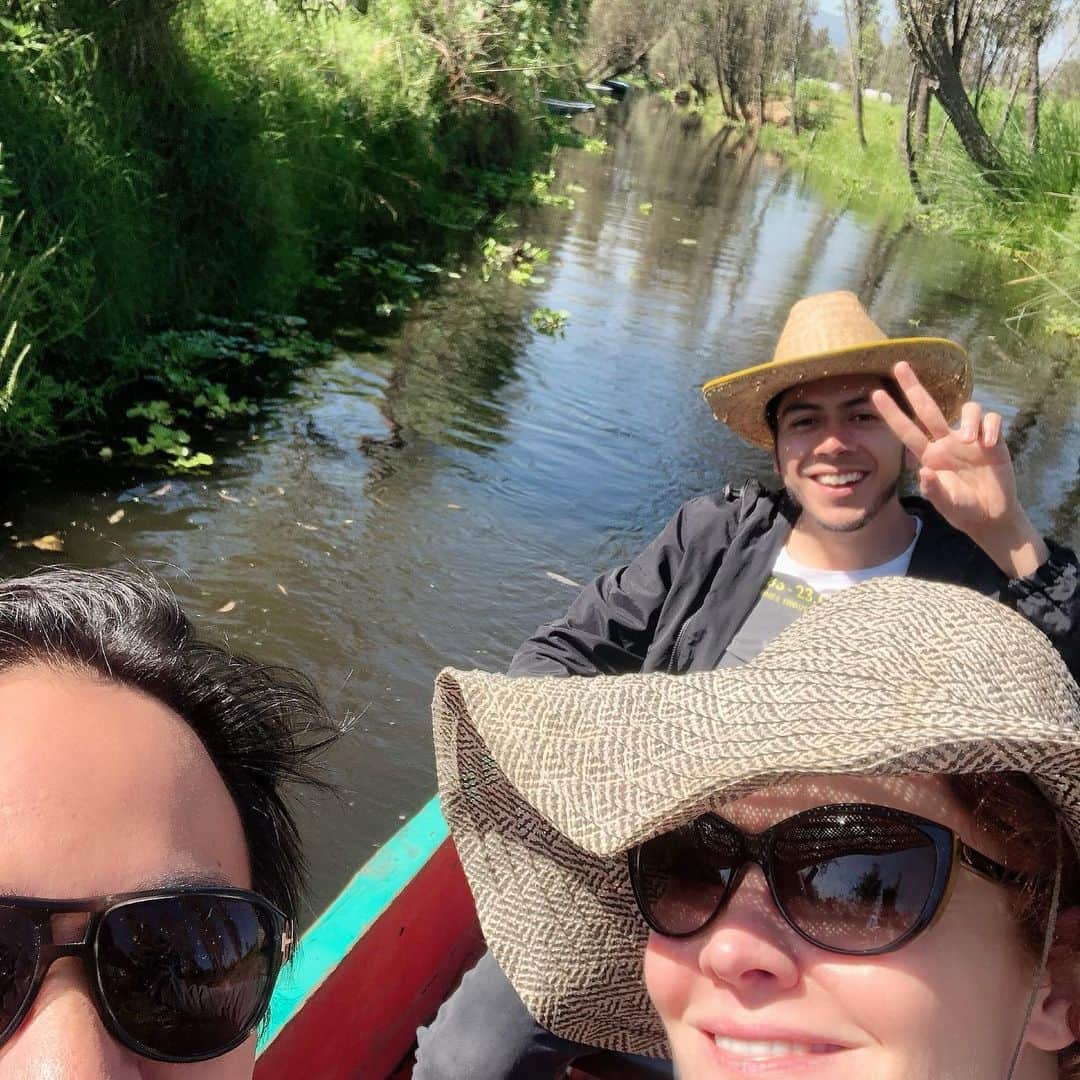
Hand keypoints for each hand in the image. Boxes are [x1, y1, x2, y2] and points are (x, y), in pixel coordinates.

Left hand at [871, 361, 1047, 577]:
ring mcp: (969, 440)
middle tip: (899, 365)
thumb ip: (934, 489)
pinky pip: (992, 419)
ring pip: (968, 409)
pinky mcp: (993, 440)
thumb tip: (924, 470)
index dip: (892, 412)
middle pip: (928, 408)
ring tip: (971, 441)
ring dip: (969, 420)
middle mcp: (946, 442)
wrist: (991, 516)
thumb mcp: (945, 503)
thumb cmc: (962, 508)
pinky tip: (989, 444)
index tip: (876, 394)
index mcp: (929, 455)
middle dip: (913, 386)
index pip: (906, 430)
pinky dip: (990, 427)